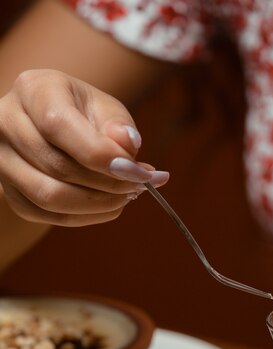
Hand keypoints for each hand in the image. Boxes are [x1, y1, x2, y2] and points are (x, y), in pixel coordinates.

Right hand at [0, 69, 168, 225]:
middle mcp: (6, 122)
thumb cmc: (84, 116)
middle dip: (108, 183)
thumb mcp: (105, 109)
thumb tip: (128, 145)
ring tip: (128, 196)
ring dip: (99, 204)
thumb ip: (118, 125)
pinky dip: (87, 217)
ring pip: (50, 197)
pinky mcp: (11, 193)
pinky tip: (111, 205)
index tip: (138, 172)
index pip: (58, 125)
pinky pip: (50, 216)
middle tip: (142, 185)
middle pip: (57, 166)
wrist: (52, 132)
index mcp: (34, 90)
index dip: (101, 155)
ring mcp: (2, 160)